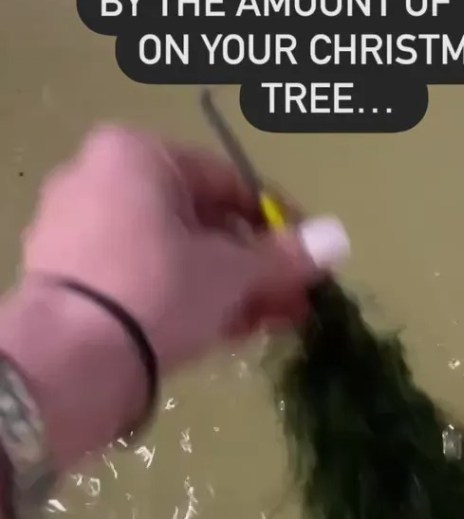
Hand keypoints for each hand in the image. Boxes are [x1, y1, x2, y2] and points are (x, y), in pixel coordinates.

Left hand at [21, 125, 349, 375]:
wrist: (70, 364)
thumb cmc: (159, 290)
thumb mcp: (232, 272)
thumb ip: (285, 256)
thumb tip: (339, 239)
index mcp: (135, 155)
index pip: (228, 181)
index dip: (279, 222)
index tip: (311, 256)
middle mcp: (99, 181)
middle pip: (201, 222)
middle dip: (256, 265)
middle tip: (297, 298)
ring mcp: (78, 233)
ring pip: (175, 256)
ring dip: (231, 288)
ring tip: (275, 321)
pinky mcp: (70, 282)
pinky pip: (146, 280)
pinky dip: (189, 300)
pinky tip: (232, 330)